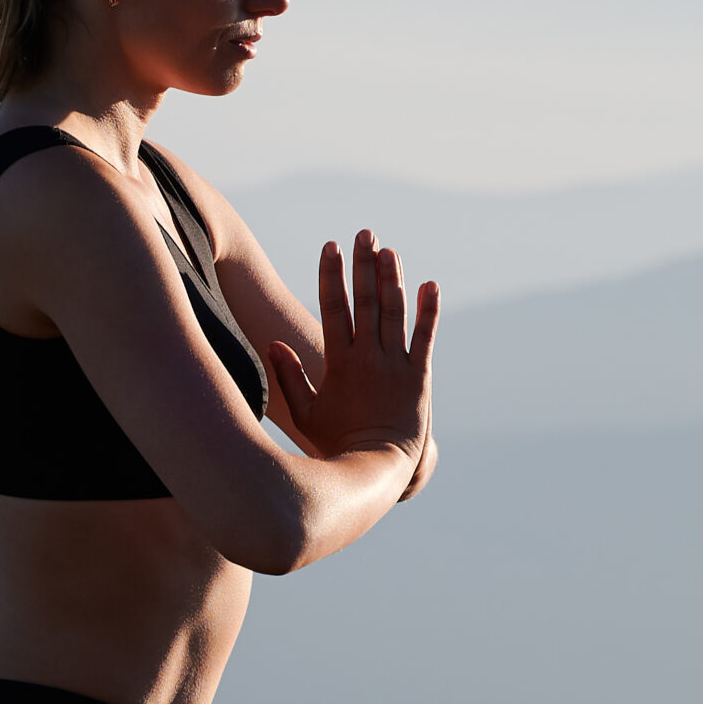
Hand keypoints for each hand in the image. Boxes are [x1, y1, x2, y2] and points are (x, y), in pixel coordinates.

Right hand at [267, 230, 436, 479]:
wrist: (379, 469)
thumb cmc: (337, 445)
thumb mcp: (305, 414)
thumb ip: (288, 378)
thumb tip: (272, 344)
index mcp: (340, 363)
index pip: (334, 309)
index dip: (331, 276)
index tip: (329, 247)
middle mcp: (369, 358)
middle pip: (365, 302)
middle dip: (363, 266)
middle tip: (363, 234)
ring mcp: (396, 366)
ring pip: (394, 313)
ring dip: (392, 279)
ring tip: (389, 250)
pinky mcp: (419, 377)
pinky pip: (425, 338)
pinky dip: (429, 312)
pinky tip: (430, 286)